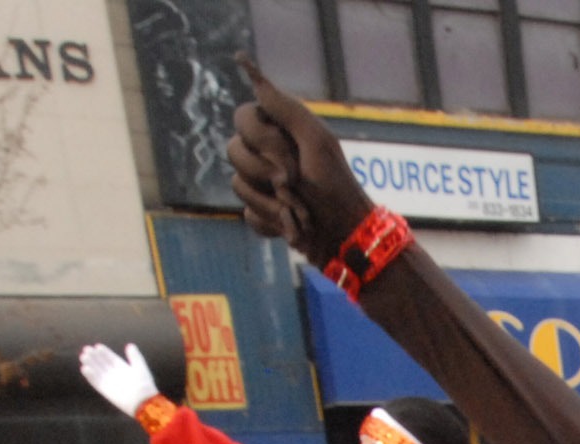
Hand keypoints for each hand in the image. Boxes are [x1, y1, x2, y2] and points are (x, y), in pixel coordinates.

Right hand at [80, 342, 160, 418]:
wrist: (143, 402)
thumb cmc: (144, 385)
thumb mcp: (140, 368)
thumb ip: (135, 357)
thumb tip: (130, 345)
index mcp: (124, 369)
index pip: (111, 358)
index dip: (104, 352)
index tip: (97, 346)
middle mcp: (115, 375)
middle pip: (102, 364)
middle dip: (94, 357)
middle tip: (86, 349)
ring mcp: (110, 383)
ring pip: (97, 372)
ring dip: (90, 364)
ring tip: (83, 356)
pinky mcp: (106, 392)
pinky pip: (96, 383)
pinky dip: (90, 376)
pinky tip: (85, 368)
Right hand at [229, 62, 376, 269]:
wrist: (346, 236)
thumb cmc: (335, 186)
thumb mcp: (315, 141)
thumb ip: (285, 107)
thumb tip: (250, 70)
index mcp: (279, 130)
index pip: (242, 117)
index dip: (261, 139)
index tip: (289, 155)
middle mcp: (267, 153)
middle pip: (233, 151)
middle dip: (266, 172)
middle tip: (295, 184)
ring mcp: (262, 184)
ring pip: (238, 184)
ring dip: (272, 201)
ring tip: (299, 209)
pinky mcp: (262, 213)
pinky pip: (249, 214)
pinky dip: (272, 221)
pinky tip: (292, 225)